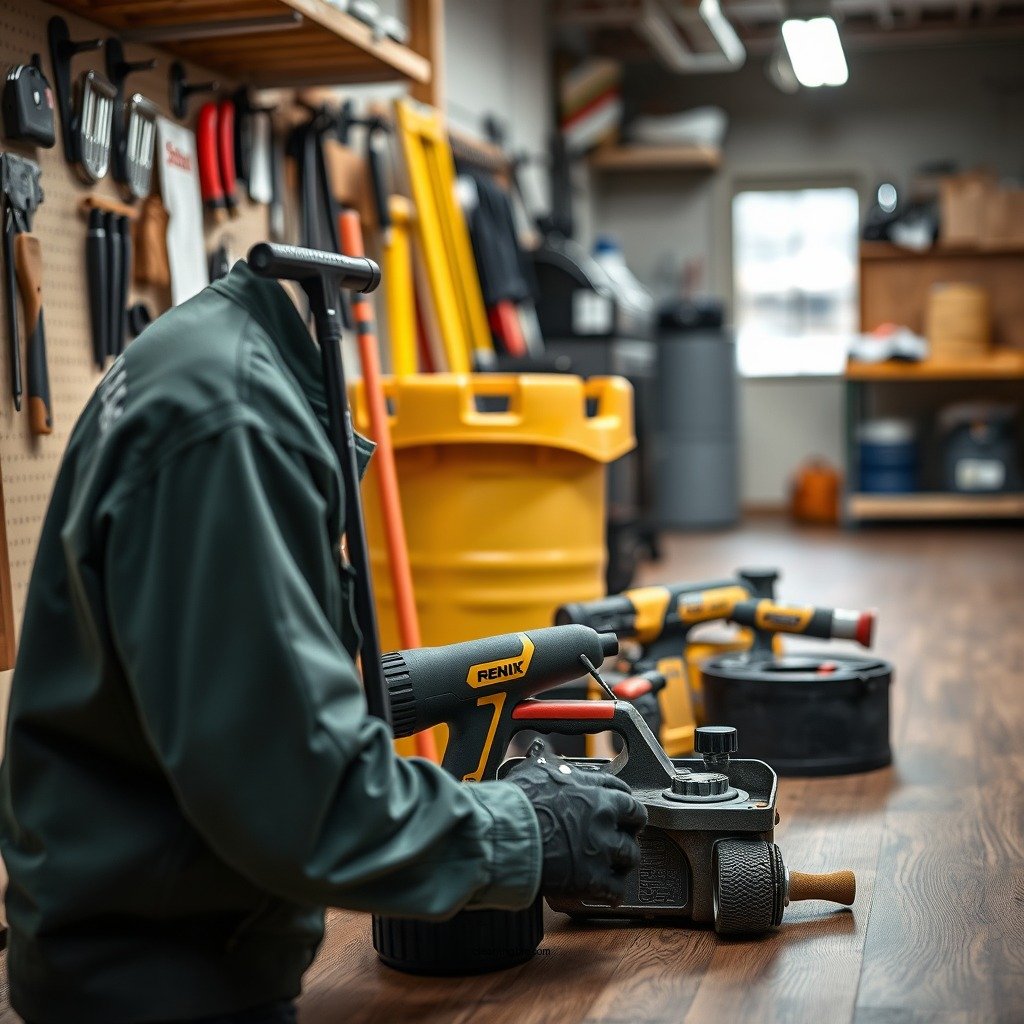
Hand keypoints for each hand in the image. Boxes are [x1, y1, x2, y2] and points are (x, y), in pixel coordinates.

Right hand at [506, 739, 646, 904]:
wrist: (506, 834)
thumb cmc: (516, 803)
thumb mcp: (535, 771)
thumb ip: (549, 766)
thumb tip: (545, 757)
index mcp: (591, 789)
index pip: (620, 788)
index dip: (620, 798)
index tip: (619, 805)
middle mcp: (602, 815)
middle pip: (636, 817)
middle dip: (631, 825)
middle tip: (624, 831)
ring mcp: (600, 847)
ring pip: (631, 854)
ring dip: (624, 859)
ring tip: (615, 863)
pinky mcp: (593, 878)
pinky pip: (617, 889)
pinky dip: (613, 892)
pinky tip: (608, 892)